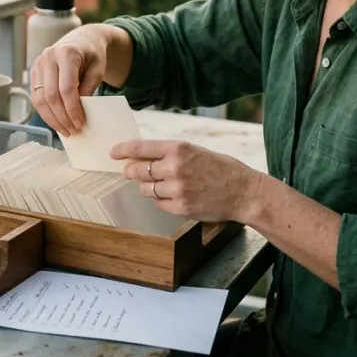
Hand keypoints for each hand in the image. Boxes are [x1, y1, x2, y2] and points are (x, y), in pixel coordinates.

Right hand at [29, 25, 110, 136]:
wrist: (82, 40)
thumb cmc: (93, 55)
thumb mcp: (98, 69)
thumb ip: (89, 88)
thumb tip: (77, 111)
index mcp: (66, 53)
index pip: (66, 88)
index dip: (72, 109)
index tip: (80, 123)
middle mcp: (48, 57)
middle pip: (51, 95)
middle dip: (62, 117)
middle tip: (73, 131)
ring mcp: (38, 63)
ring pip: (39, 99)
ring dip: (52, 119)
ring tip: (65, 130)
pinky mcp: (33, 71)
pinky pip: (36, 97)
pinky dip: (45, 112)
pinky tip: (56, 122)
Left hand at [111, 139, 264, 222]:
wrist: (244, 191)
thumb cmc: (221, 168)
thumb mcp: (195, 151)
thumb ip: (170, 154)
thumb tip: (142, 158)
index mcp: (178, 149)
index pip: (141, 147)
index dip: (123, 150)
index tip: (113, 152)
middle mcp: (175, 167)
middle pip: (137, 170)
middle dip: (131, 171)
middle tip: (130, 171)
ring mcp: (177, 189)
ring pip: (146, 189)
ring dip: (150, 187)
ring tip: (166, 185)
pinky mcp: (181, 208)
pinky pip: (159, 204)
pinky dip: (162, 201)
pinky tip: (176, 196)